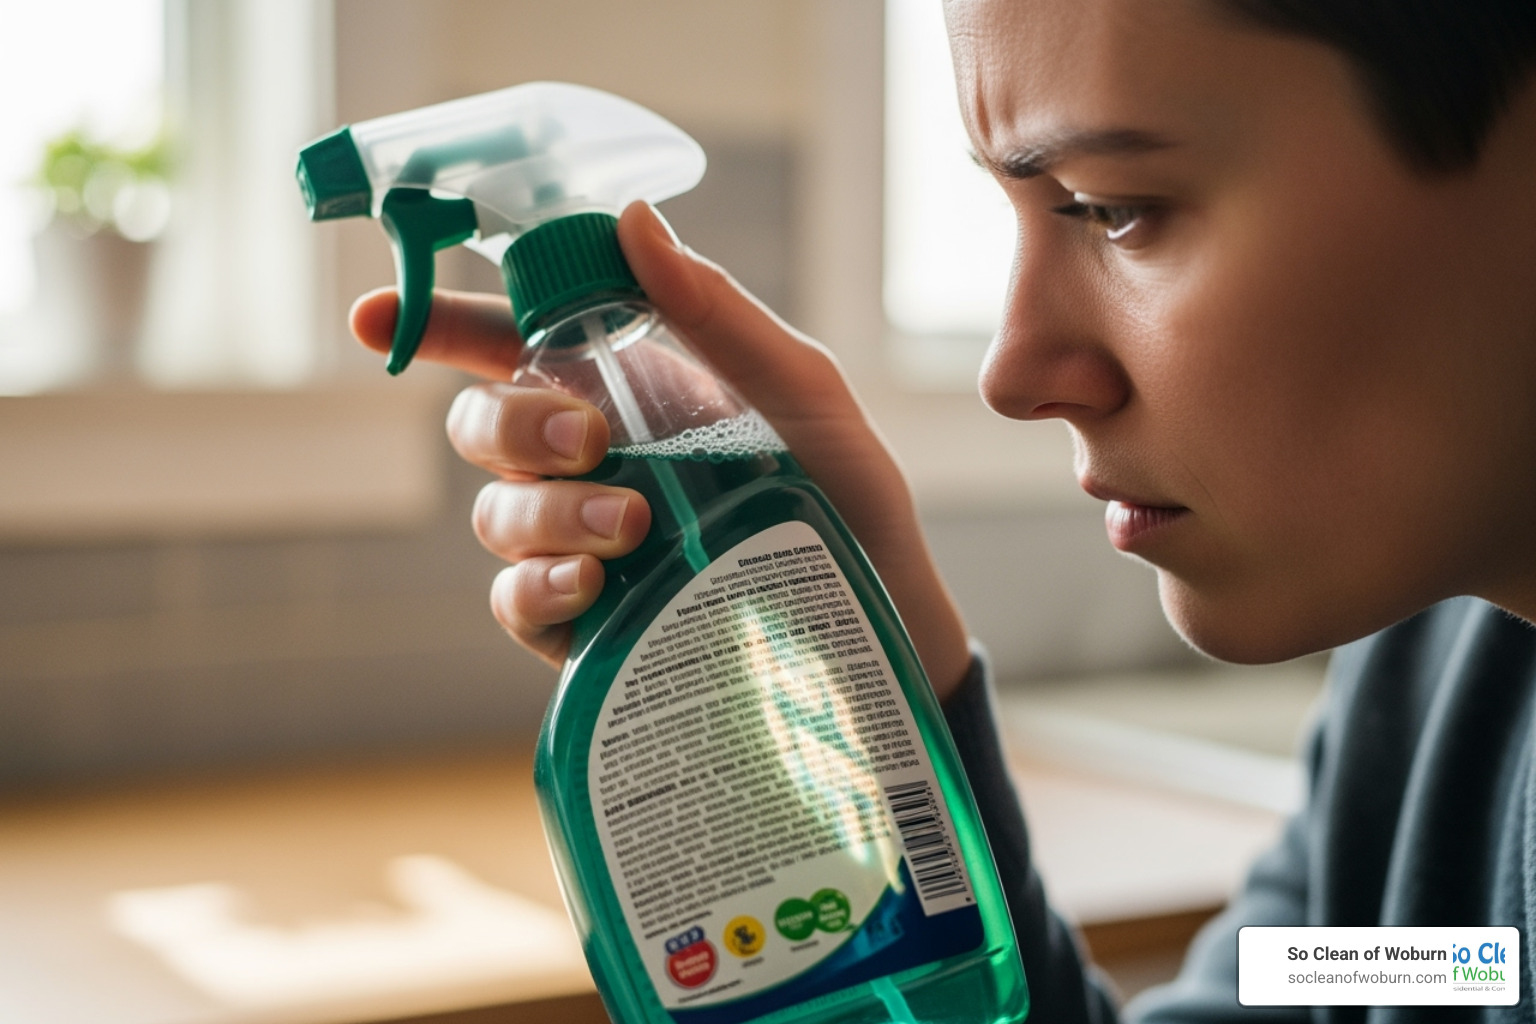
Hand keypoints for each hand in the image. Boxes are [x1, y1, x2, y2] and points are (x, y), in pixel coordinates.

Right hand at [351, 201, 972, 698]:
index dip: (441, 324)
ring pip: (497, 514)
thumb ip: (714, 313)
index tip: (375, 318)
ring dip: (546, 510)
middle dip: (513, 421)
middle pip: (482, 424)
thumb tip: (632, 219)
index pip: (513, 341)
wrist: (885, 616)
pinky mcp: (591, 624)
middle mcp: (593, 460)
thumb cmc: (847, 488)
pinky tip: (589, 586)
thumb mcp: (799, 388)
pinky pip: (519, 601)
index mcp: (632, 385)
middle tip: (590, 438)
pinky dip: (538, 587)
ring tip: (631, 524)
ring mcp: (585, 543)